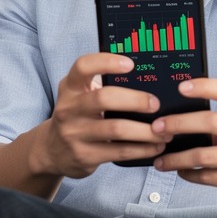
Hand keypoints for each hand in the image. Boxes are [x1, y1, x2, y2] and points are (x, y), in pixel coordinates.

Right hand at [31, 53, 168, 176]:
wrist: (52, 151)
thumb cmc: (78, 116)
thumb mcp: (81, 96)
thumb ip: (103, 85)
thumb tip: (148, 77)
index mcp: (70, 87)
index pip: (83, 66)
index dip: (107, 62)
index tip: (130, 64)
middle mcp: (69, 109)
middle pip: (104, 98)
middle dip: (136, 100)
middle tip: (155, 104)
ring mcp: (74, 134)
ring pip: (116, 129)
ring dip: (146, 131)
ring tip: (164, 131)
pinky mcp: (84, 156)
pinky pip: (119, 152)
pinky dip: (142, 149)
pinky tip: (155, 147)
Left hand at [150, 78, 216, 205]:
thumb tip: (177, 114)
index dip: (205, 87)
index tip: (182, 87)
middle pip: (210, 122)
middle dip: (179, 124)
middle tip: (157, 128)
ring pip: (204, 156)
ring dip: (177, 158)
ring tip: (161, 160)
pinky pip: (208, 177)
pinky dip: (189, 174)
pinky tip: (181, 171)